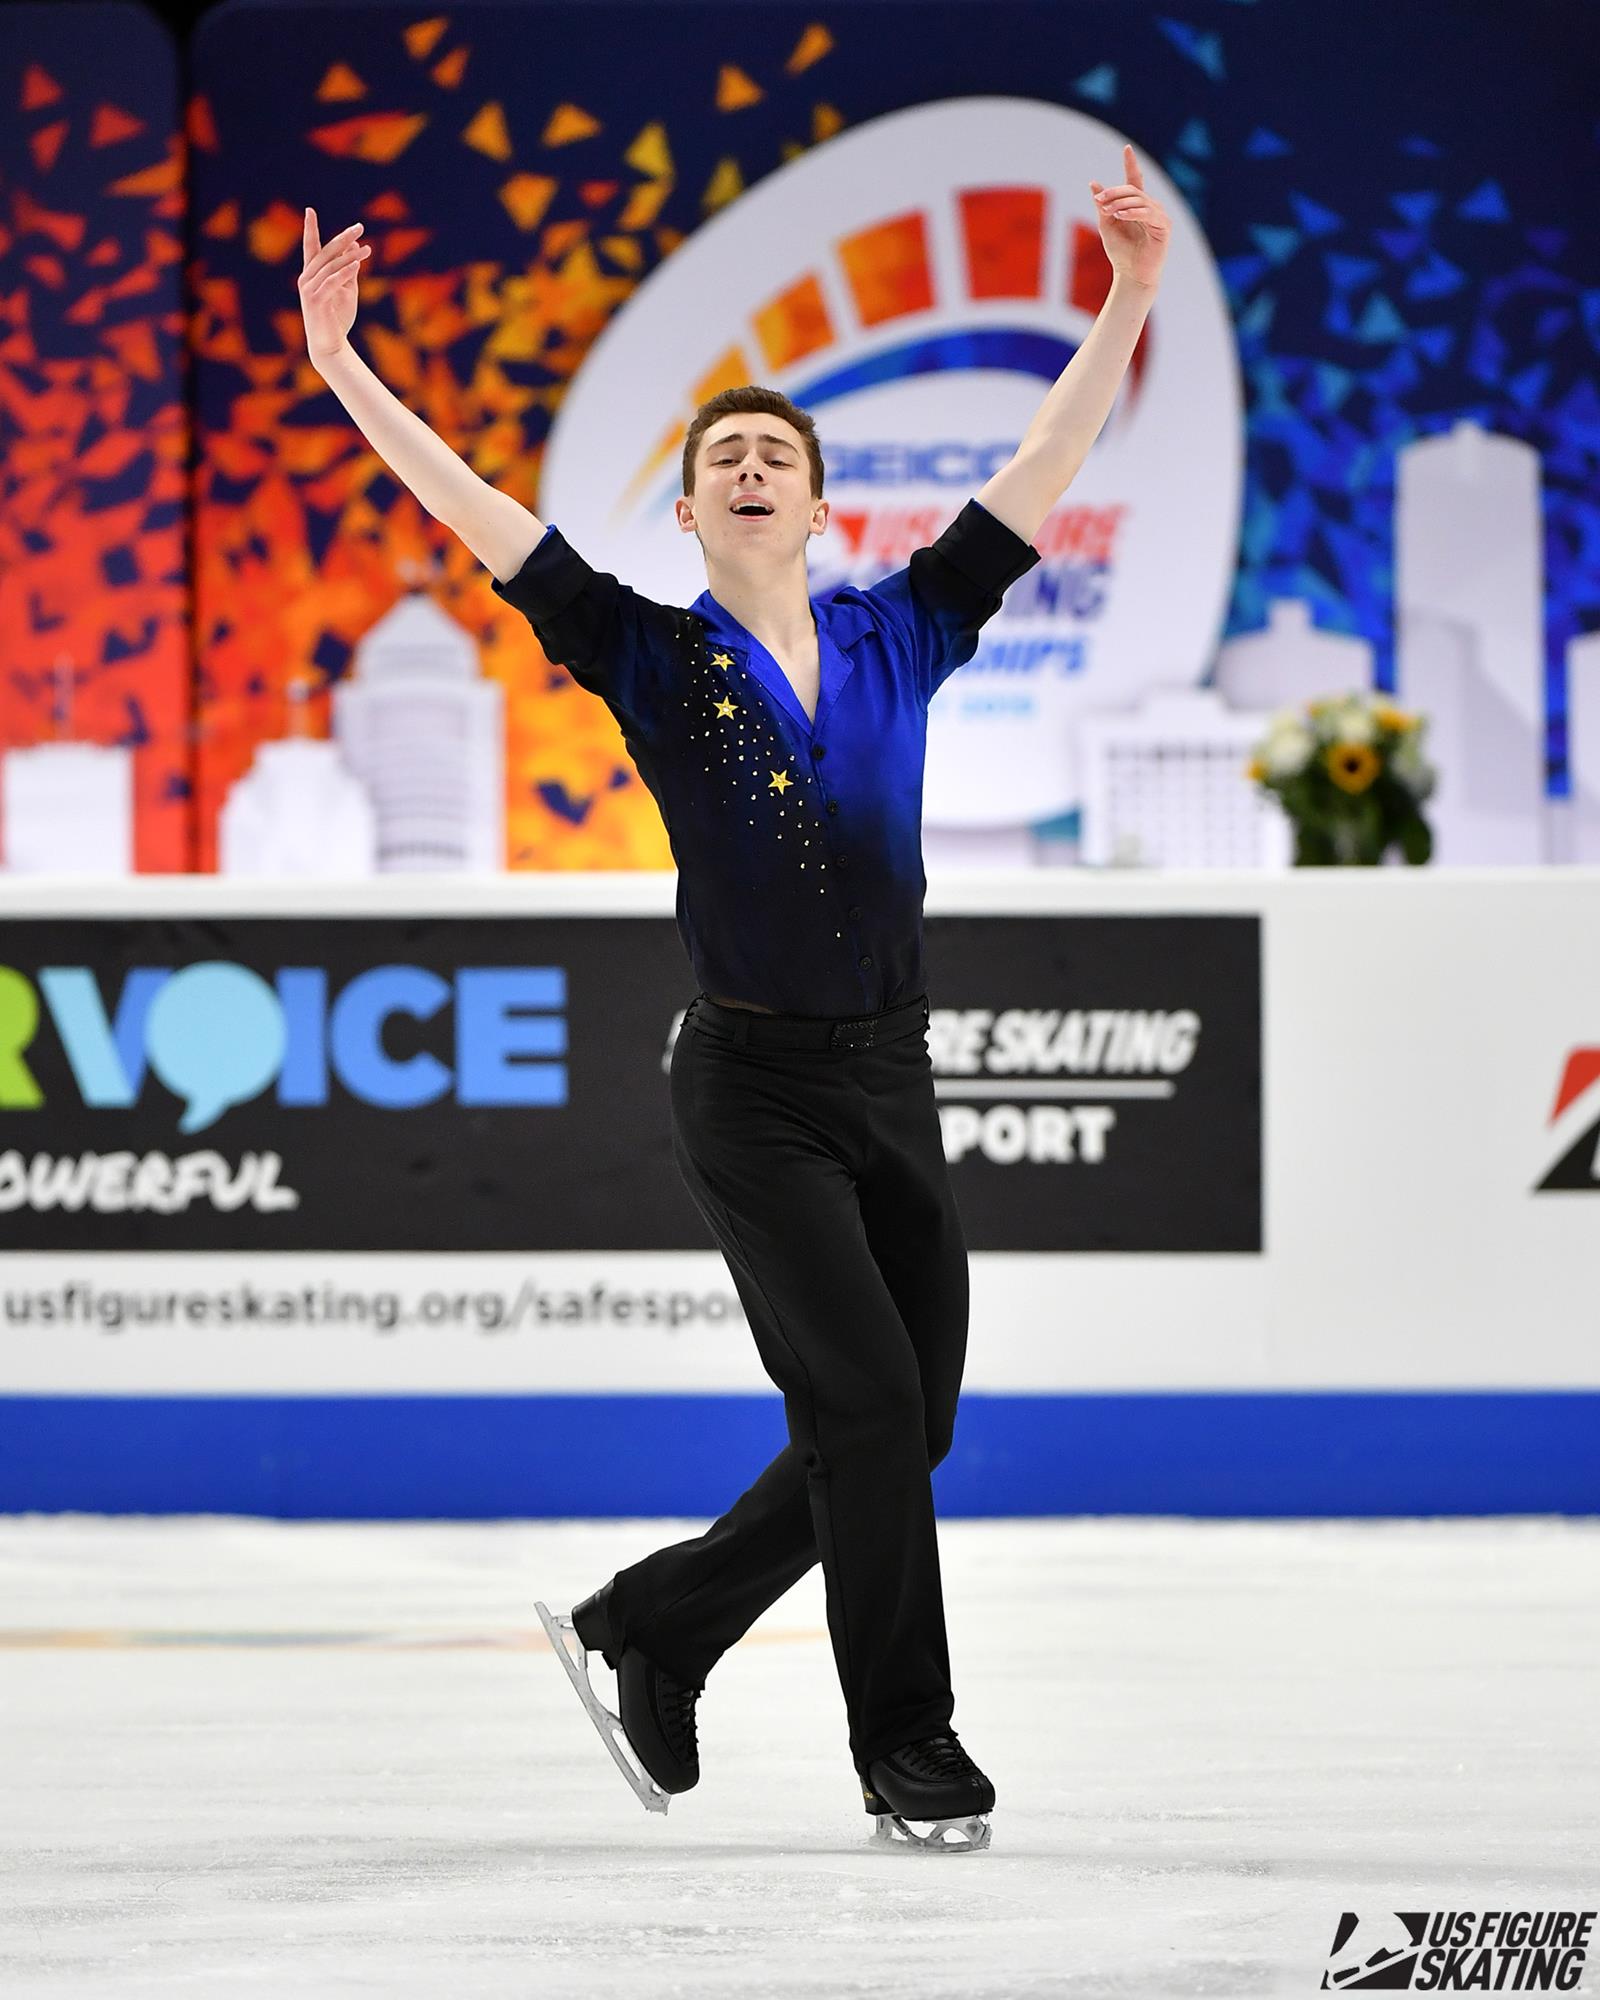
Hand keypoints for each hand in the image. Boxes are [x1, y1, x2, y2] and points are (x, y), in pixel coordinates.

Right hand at [299, 207, 370, 366]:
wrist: (330, 345)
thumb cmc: (338, 318)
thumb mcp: (347, 290)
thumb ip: (349, 270)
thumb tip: (355, 248)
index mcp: (311, 274)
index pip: (310, 247)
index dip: (310, 229)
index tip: (309, 210)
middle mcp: (306, 278)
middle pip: (325, 253)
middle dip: (343, 239)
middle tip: (360, 227)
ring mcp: (309, 290)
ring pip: (331, 267)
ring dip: (351, 257)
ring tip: (368, 249)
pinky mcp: (316, 301)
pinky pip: (331, 282)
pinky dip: (344, 273)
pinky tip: (356, 265)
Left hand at [1089, 145, 1169, 291]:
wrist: (1131, 276)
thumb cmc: (1120, 253)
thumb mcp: (1107, 225)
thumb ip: (1102, 205)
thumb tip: (1093, 183)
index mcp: (1137, 205)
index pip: (1135, 180)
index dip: (1131, 164)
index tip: (1127, 148)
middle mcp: (1150, 207)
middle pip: (1133, 190)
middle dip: (1114, 193)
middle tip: (1099, 201)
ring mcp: (1158, 215)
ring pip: (1139, 200)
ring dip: (1121, 203)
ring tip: (1108, 212)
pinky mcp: (1164, 226)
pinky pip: (1148, 213)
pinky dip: (1133, 212)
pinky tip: (1121, 215)